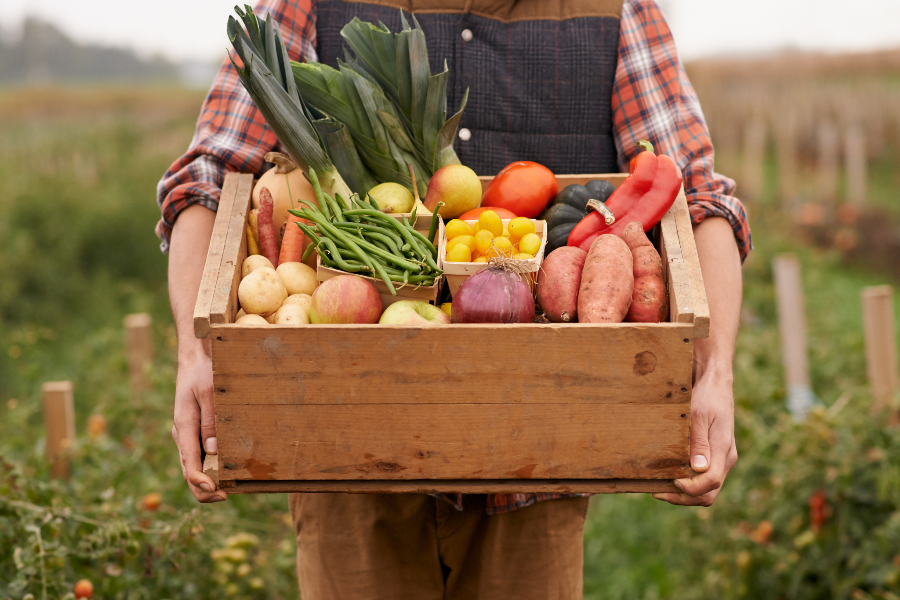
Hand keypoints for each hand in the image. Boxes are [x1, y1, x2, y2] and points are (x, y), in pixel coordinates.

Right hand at [172, 350, 226, 502]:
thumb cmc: (203, 372)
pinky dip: (210, 469)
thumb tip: (213, 451)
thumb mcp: (209, 393)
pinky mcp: (195, 433)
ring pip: (194, 467)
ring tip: (230, 489)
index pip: (188, 464)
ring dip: (208, 481)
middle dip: (205, 490)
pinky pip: (200, 456)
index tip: (216, 492)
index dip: (201, 483)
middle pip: (189, 472)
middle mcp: (183, 436)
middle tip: (227, 496)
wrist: (195, 358)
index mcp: (183, 427)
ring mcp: (188, 436)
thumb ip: (211, 421)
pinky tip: (227, 472)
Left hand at [652, 372, 736, 506]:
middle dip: (684, 498)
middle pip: (709, 493)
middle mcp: (725, 459)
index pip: (710, 483)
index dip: (690, 489)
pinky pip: (704, 478)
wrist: (715, 383)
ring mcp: (721, 458)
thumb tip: (698, 469)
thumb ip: (699, 442)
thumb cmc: (706, 397)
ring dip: (684, 494)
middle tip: (658, 493)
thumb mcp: (699, 415)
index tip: (671, 482)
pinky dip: (687, 483)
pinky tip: (669, 476)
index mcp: (723, 450)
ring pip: (707, 489)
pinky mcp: (714, 455)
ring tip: (660, 488)